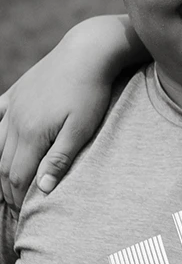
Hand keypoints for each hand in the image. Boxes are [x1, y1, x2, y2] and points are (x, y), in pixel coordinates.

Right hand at [0, 26, 118, 207]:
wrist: (86, 52)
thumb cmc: (90, 93)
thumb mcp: (81, 130)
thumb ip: (60, 160)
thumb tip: (43, 190)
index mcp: (32, 134)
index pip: (16, 176)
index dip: (18, 197)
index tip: (26, 211)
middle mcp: (15, 121)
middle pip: (2, 164)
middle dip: (7, 188)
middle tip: (16, 204)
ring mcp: (13, 105)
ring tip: (6, 183)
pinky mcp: (15, 92)